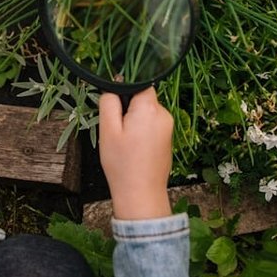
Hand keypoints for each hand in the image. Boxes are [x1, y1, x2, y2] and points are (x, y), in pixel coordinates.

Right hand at [99, 88, 172, 219]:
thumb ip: (109, 102)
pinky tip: (134, 148)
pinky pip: (152, 125)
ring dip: (134, 120)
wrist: (141, 194)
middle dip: (127, 108)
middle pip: (143, 97)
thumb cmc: (122, 163)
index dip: (123, 90)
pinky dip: (141, 131)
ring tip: (125, 142)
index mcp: (149, 108)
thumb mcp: (107, 129)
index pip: (139, 82)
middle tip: (116, 129)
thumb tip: (113, 85)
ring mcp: (168, 127)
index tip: (114, 107)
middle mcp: (164, 114)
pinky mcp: (167, 139)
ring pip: (146, 112)